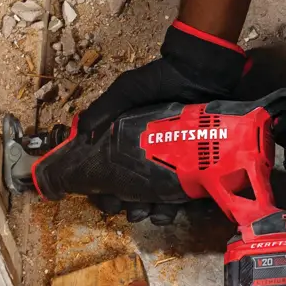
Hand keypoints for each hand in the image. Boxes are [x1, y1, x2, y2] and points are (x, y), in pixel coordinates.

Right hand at [51, 21, 246, 222]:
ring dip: (148, 212)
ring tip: (149, 213)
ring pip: (155, 198)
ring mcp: (172, 162)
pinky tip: (169, 209)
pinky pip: (181, 195)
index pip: (108, 172)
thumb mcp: (129, 89)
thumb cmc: (164, 79)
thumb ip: (105, 108)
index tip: (105, 197)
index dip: (103, 190)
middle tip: (129, 208)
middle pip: (131, 192)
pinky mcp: (194, 166)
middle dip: (126, 206)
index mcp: (127, 140)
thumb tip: (81, 133)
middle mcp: (147, 154)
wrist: (205, 72)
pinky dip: (173, 207)